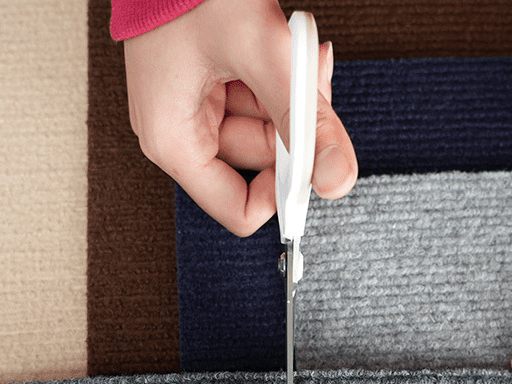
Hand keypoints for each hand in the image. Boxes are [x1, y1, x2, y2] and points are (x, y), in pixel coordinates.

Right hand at [123, 0, 357, 236]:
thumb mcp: (259, 52)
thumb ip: (305, 118)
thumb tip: (337, 178)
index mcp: (173, 143)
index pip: (240, 210)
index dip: (283, 190)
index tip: (312, 155)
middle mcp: (182, 132)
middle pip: (262, 162)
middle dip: (295, 123)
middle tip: (311, 79)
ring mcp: (197, 106)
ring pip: (268, 127)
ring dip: (295, 93)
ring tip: (297, 48)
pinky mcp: (212, 83)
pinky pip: (260, 98)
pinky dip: (282, 76)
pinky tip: (289, 46)